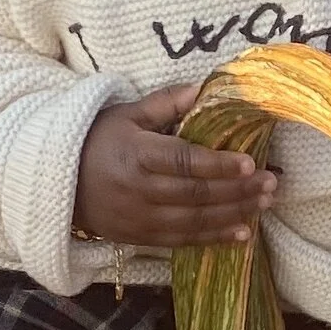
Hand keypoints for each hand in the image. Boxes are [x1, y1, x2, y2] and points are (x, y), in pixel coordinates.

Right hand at [73, 85, 279, 248]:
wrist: (59, 183)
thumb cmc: (98, 141)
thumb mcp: (127, 115)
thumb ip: (166, 104)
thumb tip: (205, 88)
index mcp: (136, 154)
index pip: (183, 161)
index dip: (218, 165)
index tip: (249, 162)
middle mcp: (139, 190)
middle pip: (196, 194)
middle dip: (238, 191)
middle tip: (271, 183)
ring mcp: (140, 218)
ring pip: (195, 221)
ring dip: (234, 214)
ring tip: (265, 205)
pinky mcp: (140, 237)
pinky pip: (183, 241)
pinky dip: (214, 238)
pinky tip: (242, 233)